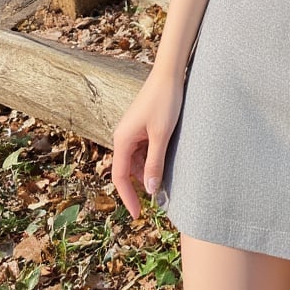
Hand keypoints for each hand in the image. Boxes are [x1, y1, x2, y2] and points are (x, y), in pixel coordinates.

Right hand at [111, 70, 183, 217]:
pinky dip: (151, 158)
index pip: (120, 177)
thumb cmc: (165, 101)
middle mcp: (123, 136)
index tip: (137, 215)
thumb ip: (155, 163)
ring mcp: (132, 130)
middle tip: (159, 198)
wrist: (169, 74)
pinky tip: (165, 161)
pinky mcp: (141, 126)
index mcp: (122, 140)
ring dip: (147, 171)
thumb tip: (150, 190)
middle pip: (127, 170)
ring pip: (136, 160)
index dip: (128, 198)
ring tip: (165, 180)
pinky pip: (143, 149)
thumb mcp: (162, 135)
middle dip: (140, 185)